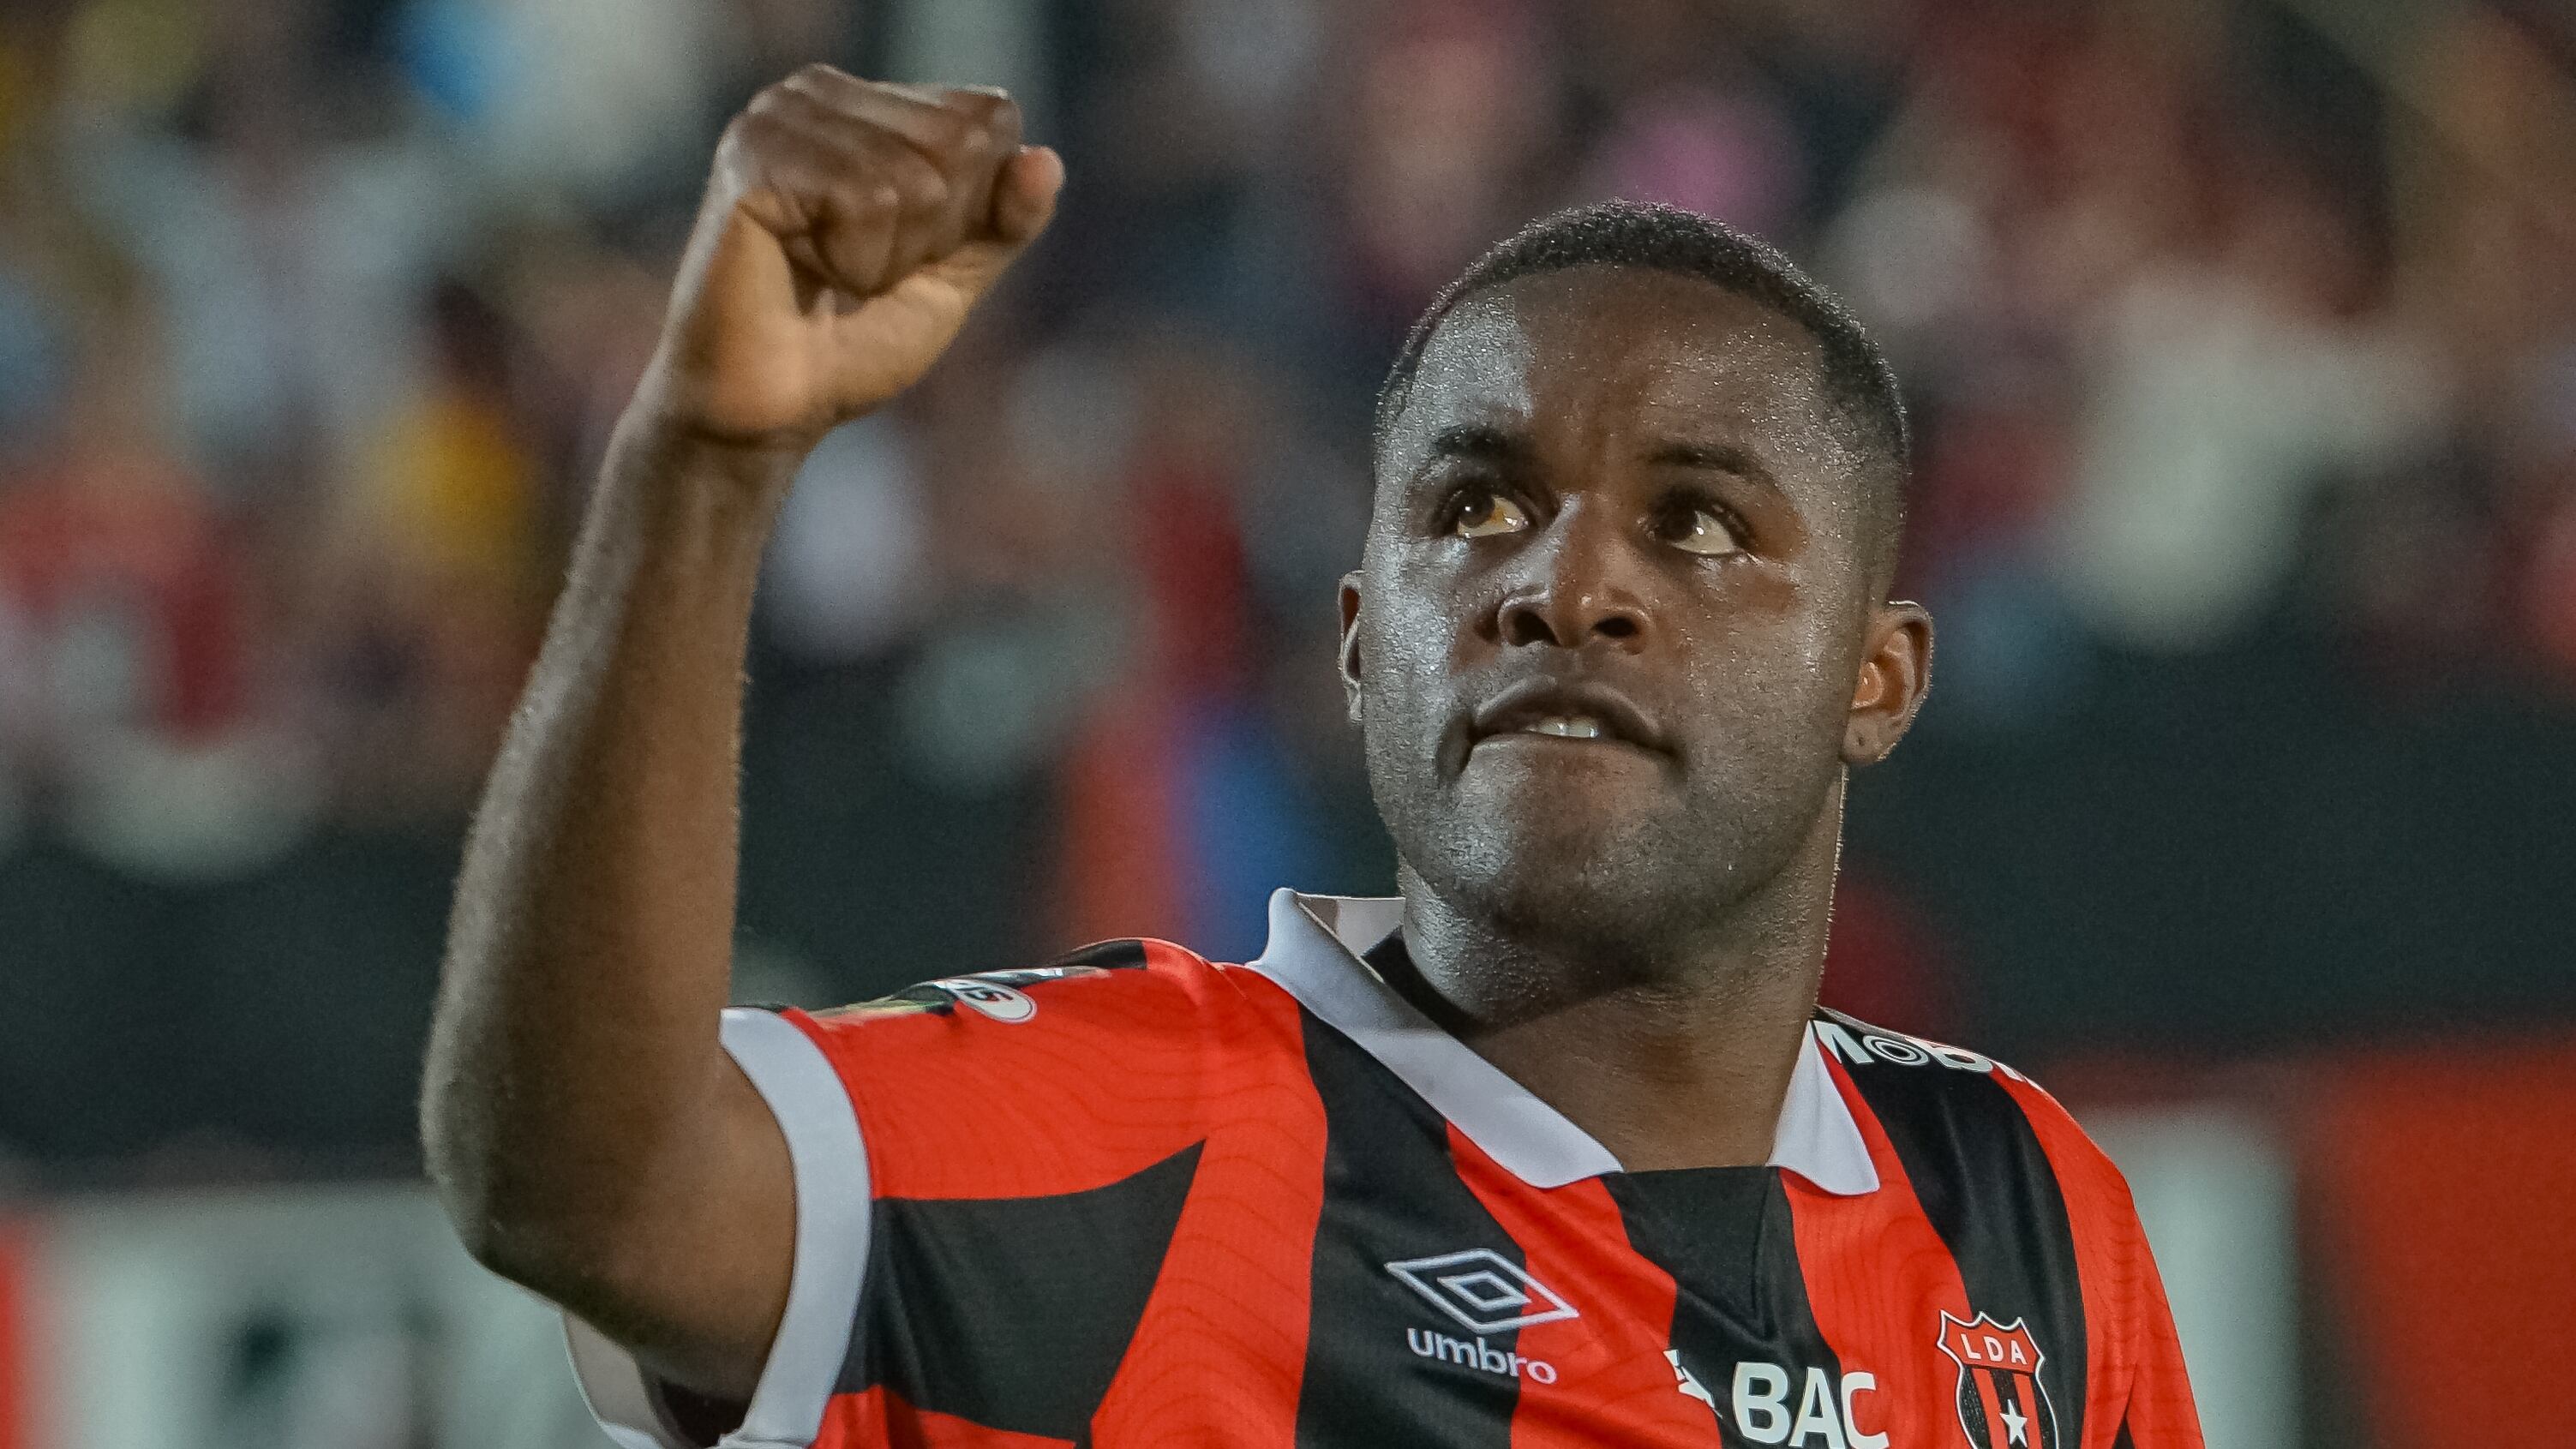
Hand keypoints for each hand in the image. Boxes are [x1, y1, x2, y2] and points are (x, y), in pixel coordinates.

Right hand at [636, 67, 1062, 452]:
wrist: (772, 409)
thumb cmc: (852, 341)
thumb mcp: (955, 276)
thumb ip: (1006, 219)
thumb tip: (1045, 160)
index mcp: (871, 103)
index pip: (990, 118)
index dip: (973, 210)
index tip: (906, 255)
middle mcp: (821, 90)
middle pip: (961, 142)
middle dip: (932, 235)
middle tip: (861, 273)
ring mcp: (781, 115)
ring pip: (915, 177)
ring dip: (887, 257)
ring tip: (827, 274)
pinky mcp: (754, 155)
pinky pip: (865, 198)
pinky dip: (853, 261)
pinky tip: (802, 270)